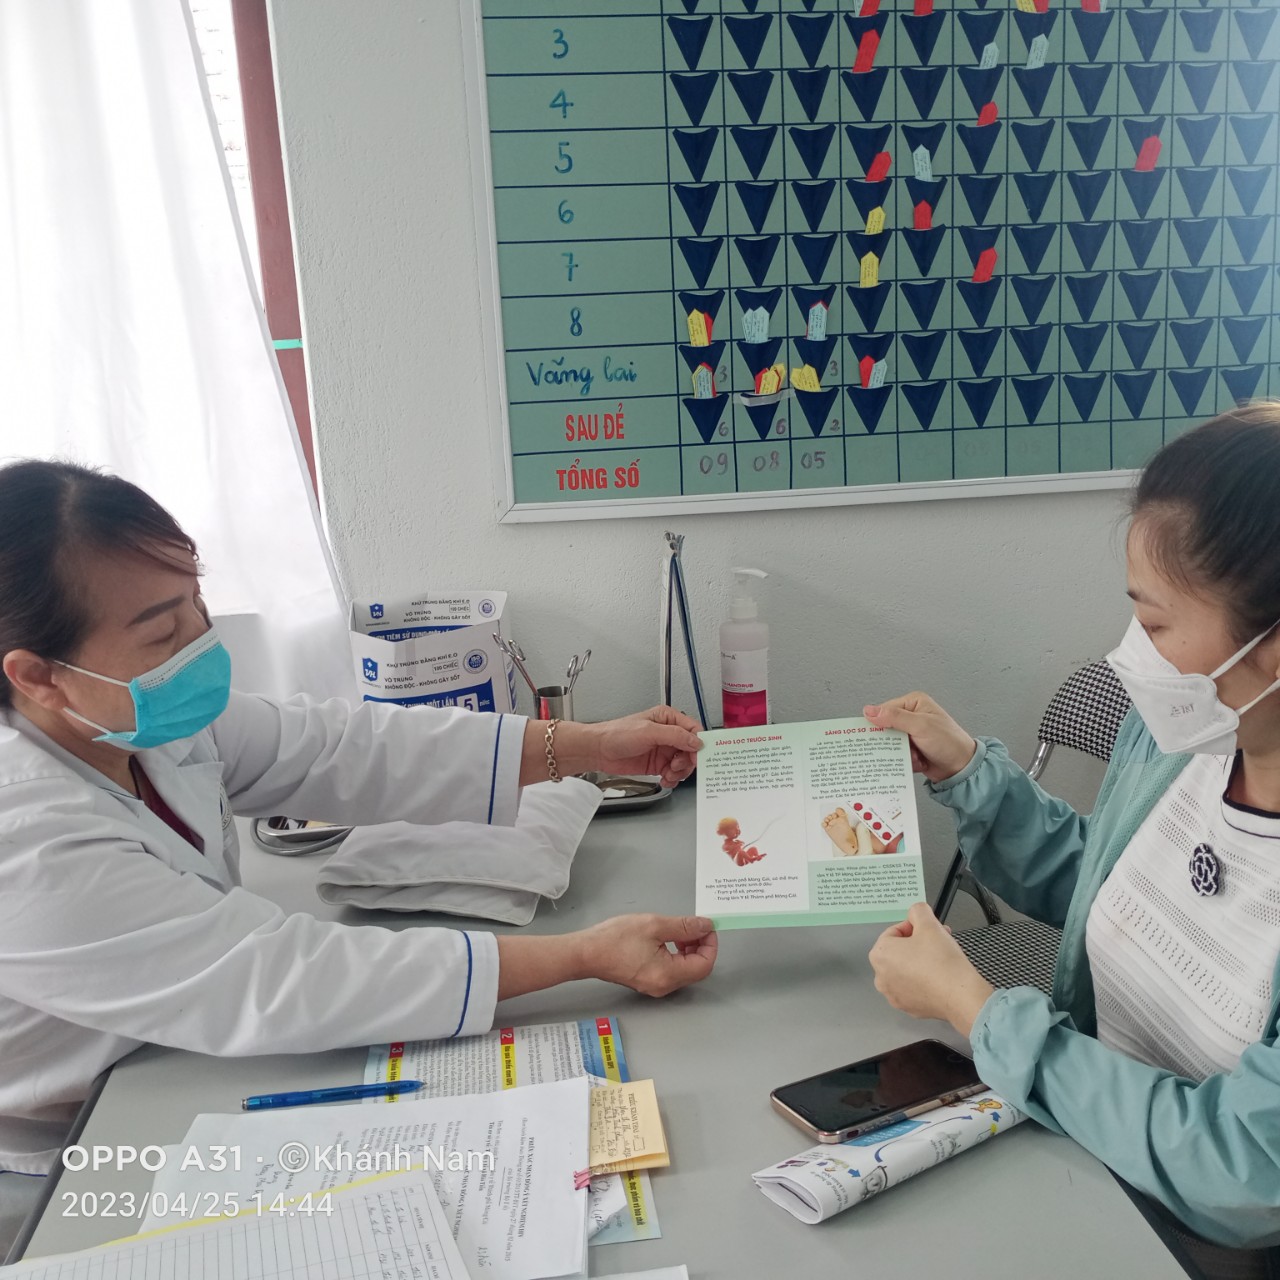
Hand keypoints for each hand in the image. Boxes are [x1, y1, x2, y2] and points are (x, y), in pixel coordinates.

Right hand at [579, 913, 717, 996]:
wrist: (586, 952)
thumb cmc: (615, 939)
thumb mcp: (654, 925)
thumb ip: (684, 926)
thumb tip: (705, 926)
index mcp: (668, 975)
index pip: (704, 965)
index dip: (710, 944)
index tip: (706, 927)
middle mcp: (664, 986)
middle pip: (696, 969)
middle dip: (700, 946)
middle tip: (695, 926)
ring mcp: (655, 986)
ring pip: (685, 970)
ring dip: (689, 950)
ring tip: (680, 931)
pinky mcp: (648, 981)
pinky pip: (672, 970)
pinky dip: (677, 955)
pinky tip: (668, 940)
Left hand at [586, 706, 703, 786]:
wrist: (599, 750)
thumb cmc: (617, 734)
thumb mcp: (648, 731)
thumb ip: (674, 736)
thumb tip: (696, 741)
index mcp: (668, 718)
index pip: (693, 730)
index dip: (699, 744)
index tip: (697, 756)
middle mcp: (668, 734)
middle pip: (691, 749)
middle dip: (687, 761)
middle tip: (676, 766)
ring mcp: (663, 750)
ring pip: (684, 763)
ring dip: (679, 772)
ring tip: (668, 773)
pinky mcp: (658, 764)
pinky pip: (673, 773)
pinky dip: (672, 779)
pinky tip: (664, 779)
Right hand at [863, 692, 976, 782]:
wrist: (962, 768)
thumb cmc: (950, 742)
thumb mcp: (921, 725)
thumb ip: (895, 717)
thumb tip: (870, 711)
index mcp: (913, 703)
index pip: (885, 710)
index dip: (877, 723)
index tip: (874, 735)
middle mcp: (911, 716)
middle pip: (885, 728)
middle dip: (892, 742)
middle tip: (900, 747)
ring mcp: (911, 733)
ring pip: (890, 744)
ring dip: (900, 753)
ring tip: (915, 755)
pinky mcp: (911, 748)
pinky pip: (896, 755)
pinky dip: (905, 760)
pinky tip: (918, 761)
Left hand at [868, 903, 993, 1036]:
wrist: (960, 996)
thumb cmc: (941, 961)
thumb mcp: (929, 924)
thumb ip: (918, 910)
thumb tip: (916, 911)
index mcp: (880, 954)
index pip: (895, 931)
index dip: (915, 927)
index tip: (929, 929)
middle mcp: (881, 977)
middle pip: (900, 951)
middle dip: (919, 943)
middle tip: (938, 940)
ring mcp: (894, 995)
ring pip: (907, 970)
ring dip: (922, 960)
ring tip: (942, 957)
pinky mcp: (909, 1008)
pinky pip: (915, 987)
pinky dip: (925, 980)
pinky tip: (940, 976)